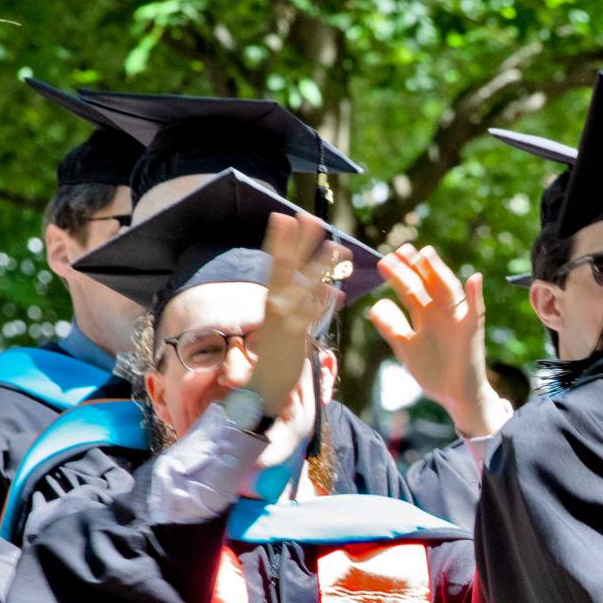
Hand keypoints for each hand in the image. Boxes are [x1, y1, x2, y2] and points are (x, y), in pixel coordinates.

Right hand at [247, 211, 343, 416]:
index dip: (281, 240)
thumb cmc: (278, 353)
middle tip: (310, 217)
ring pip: (305, 286)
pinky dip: (321, 302)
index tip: (285, 217)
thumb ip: (307, 304)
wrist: (264, 385)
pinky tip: (334, 291)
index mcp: (272, 298)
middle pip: (288, 266)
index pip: (276, 263)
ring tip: (337, 247)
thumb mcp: (289, 323)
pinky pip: (310, 315)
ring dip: (321, 266)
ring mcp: (284, 319)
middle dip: (300, 242)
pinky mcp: (294, 336)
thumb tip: (329, 290)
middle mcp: (275, 303)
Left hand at [371, 244, 512, 437]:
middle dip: (414, 268)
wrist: (456, 396)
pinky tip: (474, 279)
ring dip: (439, 272)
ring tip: (427, 254)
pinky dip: (476, 295)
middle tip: (401, 250)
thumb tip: (375, 306)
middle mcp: (441, 313)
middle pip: (427, 284)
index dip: (400, 274)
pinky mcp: (472, 330)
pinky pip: (476, 310)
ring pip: (448, 290)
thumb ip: (392, 328)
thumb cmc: (433, 372)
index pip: (413, 289)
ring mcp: (457, 319)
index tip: (386, 260)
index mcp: (426, 316)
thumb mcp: (406, 348)